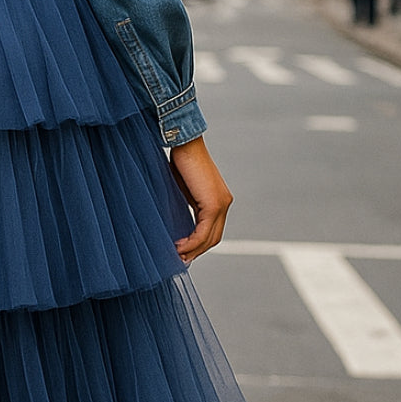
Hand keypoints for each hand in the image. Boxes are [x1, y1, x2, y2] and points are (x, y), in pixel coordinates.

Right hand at [169, 136, 232, 263]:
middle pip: (213, 238)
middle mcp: (224, 203)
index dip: (197, 244)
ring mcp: (221, 204)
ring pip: (209, 238)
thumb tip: (177, 222)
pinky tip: (177, 247)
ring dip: (193, 250)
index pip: (212, 230)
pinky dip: (191, 242)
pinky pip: (203, 232)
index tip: (181, 251)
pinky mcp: (213, 204)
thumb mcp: (183, 189)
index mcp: (219, 199)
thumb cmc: (180, 161)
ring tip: (176, 256)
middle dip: (196, 251)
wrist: (185, 142)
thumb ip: (186, 205)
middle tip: (179, 259)